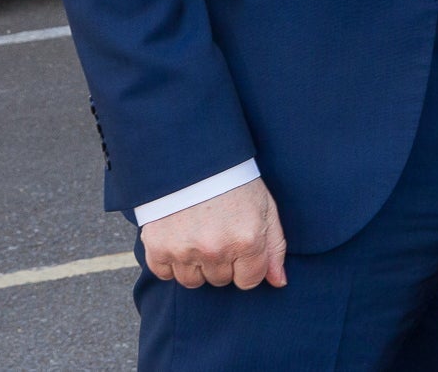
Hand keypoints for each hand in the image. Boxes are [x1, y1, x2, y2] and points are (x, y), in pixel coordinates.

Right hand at [141, 177, 287, 289]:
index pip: (248, 281)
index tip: (239, 245)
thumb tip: (279, 282)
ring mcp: (185, 250)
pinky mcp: (158, 247)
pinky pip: (164, 273)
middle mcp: (216, 249)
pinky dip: (169, 260)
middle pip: (220, 281)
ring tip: (197, 233)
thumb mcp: (265, 208)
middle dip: (221, 261)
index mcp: (247, 240)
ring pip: (192, 281)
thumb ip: (274, 248)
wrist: (192, 156)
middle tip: (217, 231)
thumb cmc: (234, 182)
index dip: (245, 265)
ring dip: (195, 264)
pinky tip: (178, 237)